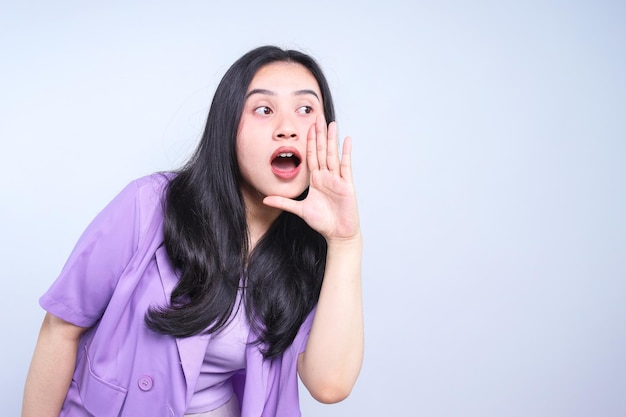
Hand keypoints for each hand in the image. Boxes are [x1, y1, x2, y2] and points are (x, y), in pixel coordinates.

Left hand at [264, 115, 359, 242]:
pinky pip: (346, 166)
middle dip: (319, 134)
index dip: (309, 141)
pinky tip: (347, 140)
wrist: (338, 234)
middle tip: (318, 116)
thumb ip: (283, 202)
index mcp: (316, 180)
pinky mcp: (346, 185)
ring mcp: (337, 179)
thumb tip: (265, 199)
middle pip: (322, 151)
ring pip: (333, 155)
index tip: (307, 127)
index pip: (312, 156)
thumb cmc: (322, 222)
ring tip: (331, 123)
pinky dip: (346, 153)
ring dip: (332, 139)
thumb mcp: (299, 210)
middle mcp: (327, 176)